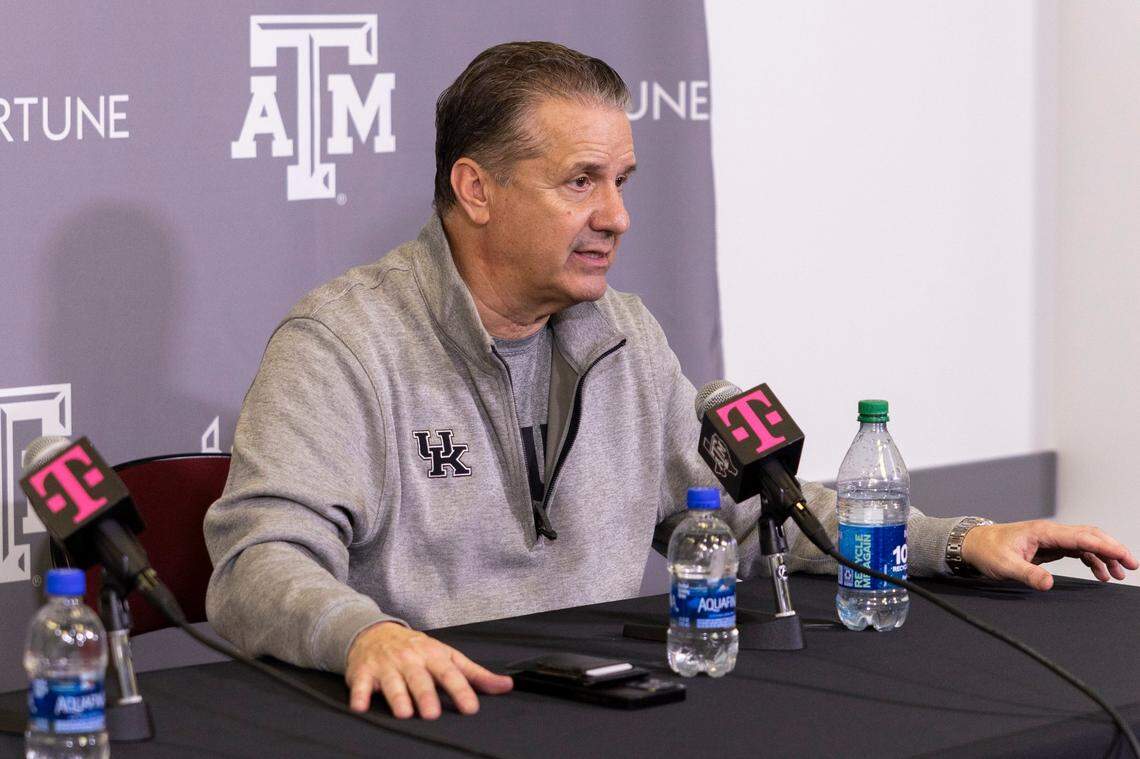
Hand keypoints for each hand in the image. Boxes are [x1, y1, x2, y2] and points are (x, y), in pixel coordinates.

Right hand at [345, 621, 512, 718]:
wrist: (375, 632)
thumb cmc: (417, 649)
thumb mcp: (448, 656)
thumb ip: (476, 674)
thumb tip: (507, 686)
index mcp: (433, 656)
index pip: (450, 673)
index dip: (461, 691)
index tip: (471, 708)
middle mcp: (410, 660)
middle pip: (420, 679)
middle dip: (426, 695)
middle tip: (432, 714)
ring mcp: (386, 666)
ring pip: (392, 683)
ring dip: (397, 697)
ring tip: (404, 713)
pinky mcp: (362, 672)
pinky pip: (359, 685)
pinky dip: (359, 695)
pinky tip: (361, 706)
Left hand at [961, 520, 1138, 589]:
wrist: (973, 544)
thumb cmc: (987, 551)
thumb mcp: (1005, 566)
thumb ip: (1028, 574)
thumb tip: (1049, 584)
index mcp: (1044, 532)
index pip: (1083, 536)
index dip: (1107, 546)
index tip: (1126, 558)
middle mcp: (1050, 532)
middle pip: (1090, 536)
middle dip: (1113, 548)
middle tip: (1132, 566)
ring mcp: (1050, 538)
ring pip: (1086, 543)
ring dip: (1104, 556)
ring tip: (1119, 575)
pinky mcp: (1048, 546)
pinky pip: (1077, 550)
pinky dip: (1092, 559)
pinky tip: (1100, 573)